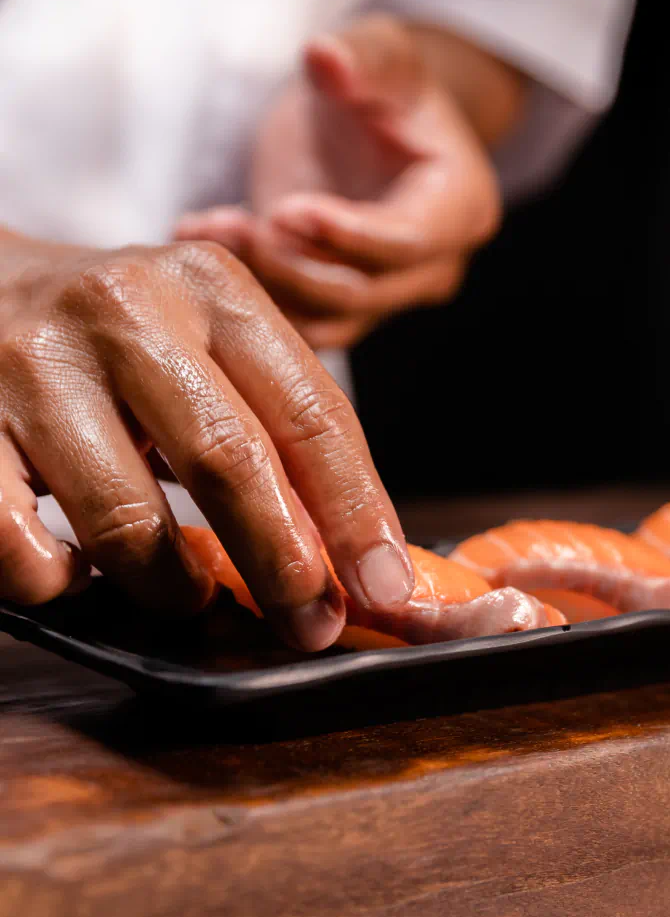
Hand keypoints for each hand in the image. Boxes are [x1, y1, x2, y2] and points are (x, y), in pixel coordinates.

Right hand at [0, 233, 414, 649]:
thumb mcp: (210, 345)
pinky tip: (77, 572)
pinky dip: (58, 581)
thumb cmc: (123, 339)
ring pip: (126, 519)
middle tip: (310, 626)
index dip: (357, 512)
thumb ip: (276, 430)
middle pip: (229, 459)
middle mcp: (127, 310)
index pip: (311, 414)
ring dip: (172, 586)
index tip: (385, 587)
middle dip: (283, 563)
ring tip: (187, 596)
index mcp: (214, 289)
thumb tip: (350, 557)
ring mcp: (33, 362)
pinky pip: (18, 543)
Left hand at [176, 16, 507, 348]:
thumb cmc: (385, 89)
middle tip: (231, 225)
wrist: (372, 128)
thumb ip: (361, 57)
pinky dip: (249, 293)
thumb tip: (325, 58)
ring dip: (262, 286)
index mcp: (461, 208)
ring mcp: (391, 297)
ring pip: (327, 320)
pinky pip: (299, 322)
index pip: (408, 241)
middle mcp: (436, 267)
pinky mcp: (347, 309)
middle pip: (364, 292)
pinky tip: (203, 241)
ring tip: (207, 231)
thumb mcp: (383, 53)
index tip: (284, 210)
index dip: (347, 235)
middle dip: (291, 265)